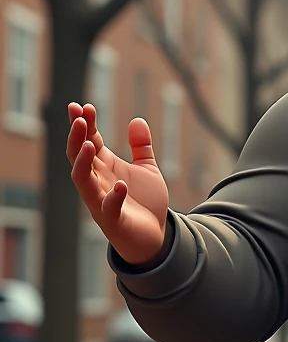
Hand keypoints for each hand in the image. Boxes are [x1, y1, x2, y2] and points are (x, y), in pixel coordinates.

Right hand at [67, 102, 169, 264]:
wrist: (154, 235)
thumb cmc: (144, 202)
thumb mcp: (146, 169)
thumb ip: (141, 147)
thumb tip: (137, 120)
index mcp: (105, 167)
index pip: (89, 141)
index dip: (85, 124)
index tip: (82, 106)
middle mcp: (98, 182)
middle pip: (79, 156)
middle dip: (77, 137)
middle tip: (79, 118)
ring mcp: (101, 201)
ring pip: (83, 180)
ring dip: (84, 162)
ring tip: (90, 144)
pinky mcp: (113, 220)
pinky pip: (108, 207)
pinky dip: (113, 197)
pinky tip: (120, 185)